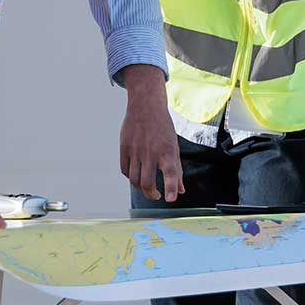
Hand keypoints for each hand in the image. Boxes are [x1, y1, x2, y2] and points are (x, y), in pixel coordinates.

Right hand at [120, 64, 183, 201]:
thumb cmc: (162, 127)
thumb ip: (177, 170)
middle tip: (156, 195)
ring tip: (147, 187)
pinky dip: (130, 176)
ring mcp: (136, 150)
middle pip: (147, 183)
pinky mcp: (124, 148)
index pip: (171, 172)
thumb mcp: (174, 147)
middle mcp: (151, 152)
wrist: (146, 106)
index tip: (171, 198)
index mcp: (167, 151)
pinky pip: (125, 170)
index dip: (170, 187)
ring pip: (134, 180)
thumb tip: (180, 190)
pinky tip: (136, 174)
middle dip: (151, 194)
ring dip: (140, 188)